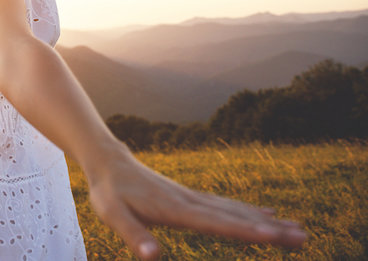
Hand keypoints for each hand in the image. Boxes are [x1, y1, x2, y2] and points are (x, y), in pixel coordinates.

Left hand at [87, 151, 306, 259]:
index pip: (216, 223)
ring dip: (268, 221)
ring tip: (299, 230)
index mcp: (176, 210)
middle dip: (270, 229)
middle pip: (236, 217)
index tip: (274, 235)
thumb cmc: (109, 193)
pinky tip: (268, 214)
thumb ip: (132, 235)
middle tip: (304, 237)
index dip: (245, 230)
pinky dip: (251, 212)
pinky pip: (228, 206)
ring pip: (237, 211)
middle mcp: (191, 202)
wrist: (108, 162)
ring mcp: (194, 198)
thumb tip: (151, 256)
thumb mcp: (112, 216)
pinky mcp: (192, 198)